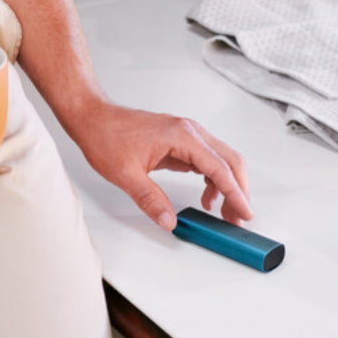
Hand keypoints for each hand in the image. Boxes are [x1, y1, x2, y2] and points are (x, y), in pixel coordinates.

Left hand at [69, 103, 252, 230]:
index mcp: (181, 136)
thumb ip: (150, 199)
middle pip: (229, 161)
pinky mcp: (180, 141)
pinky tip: (208, 197)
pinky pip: (206, 160)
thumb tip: (168, 220)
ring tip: (225, 212)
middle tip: (238, 217)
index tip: (244, 212)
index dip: (235, 193)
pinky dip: (213, 179)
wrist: (93, 118)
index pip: (219, 168)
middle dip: (239, 190)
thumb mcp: (125, 175)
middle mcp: (189, 131)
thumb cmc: (106, 136)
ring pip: (221, 160)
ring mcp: (186, 135)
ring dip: (228, 185)